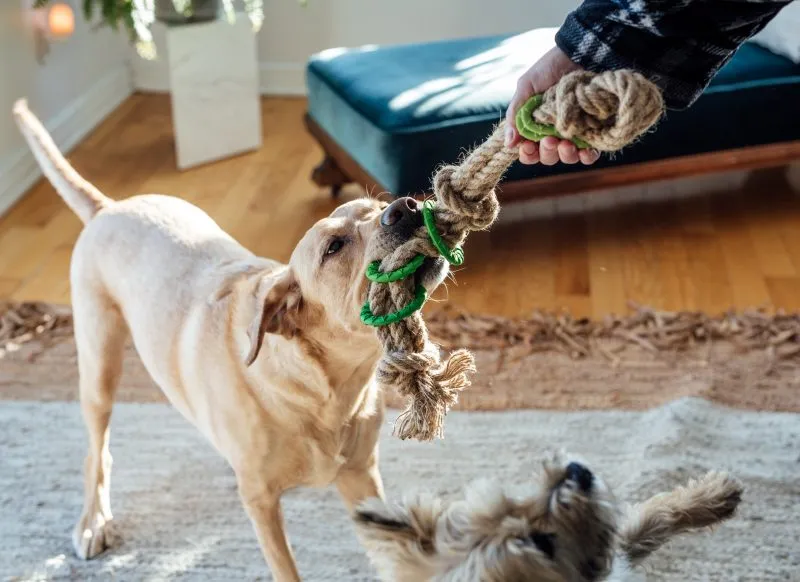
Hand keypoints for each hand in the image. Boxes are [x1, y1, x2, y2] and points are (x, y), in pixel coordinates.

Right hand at [505, 46, 600, 165]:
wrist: (580, 53)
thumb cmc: (550, 67)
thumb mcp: (526, 87)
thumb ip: (515, 114)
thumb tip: (508, 142)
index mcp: (535, 125)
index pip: (528, 151)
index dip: (527, 154)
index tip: (528, 146)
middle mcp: (554, 132)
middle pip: (547, 157)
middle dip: (547, 152)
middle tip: (549, 139)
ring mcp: (574, 132)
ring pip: (567, 157)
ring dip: (565, 155)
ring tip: (567, 143)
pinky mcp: (594, 130)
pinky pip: (590, 153)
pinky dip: (587, 156)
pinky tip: (586, 150)